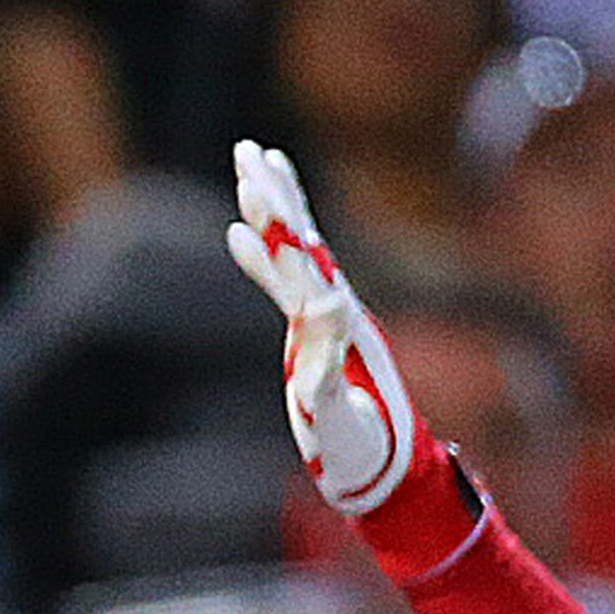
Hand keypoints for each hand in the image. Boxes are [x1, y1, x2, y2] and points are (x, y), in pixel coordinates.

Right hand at [223, 139, 422, 517]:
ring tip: (252, 159)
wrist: (378, 462)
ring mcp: (319, 316)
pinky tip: (236, 230)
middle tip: (249, 151)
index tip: (258, 192)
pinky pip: (281, 281)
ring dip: (272, 207)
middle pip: (298, 240)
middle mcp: (330, 308)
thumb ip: (329, 363)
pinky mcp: (309, 330)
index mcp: (334, 324)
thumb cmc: (358, 446)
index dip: (279, 228)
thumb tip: (328, 303)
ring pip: (293, 248)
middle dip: (274, 198)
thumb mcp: (338, 412)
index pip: (302, 265)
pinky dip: (261, 255)